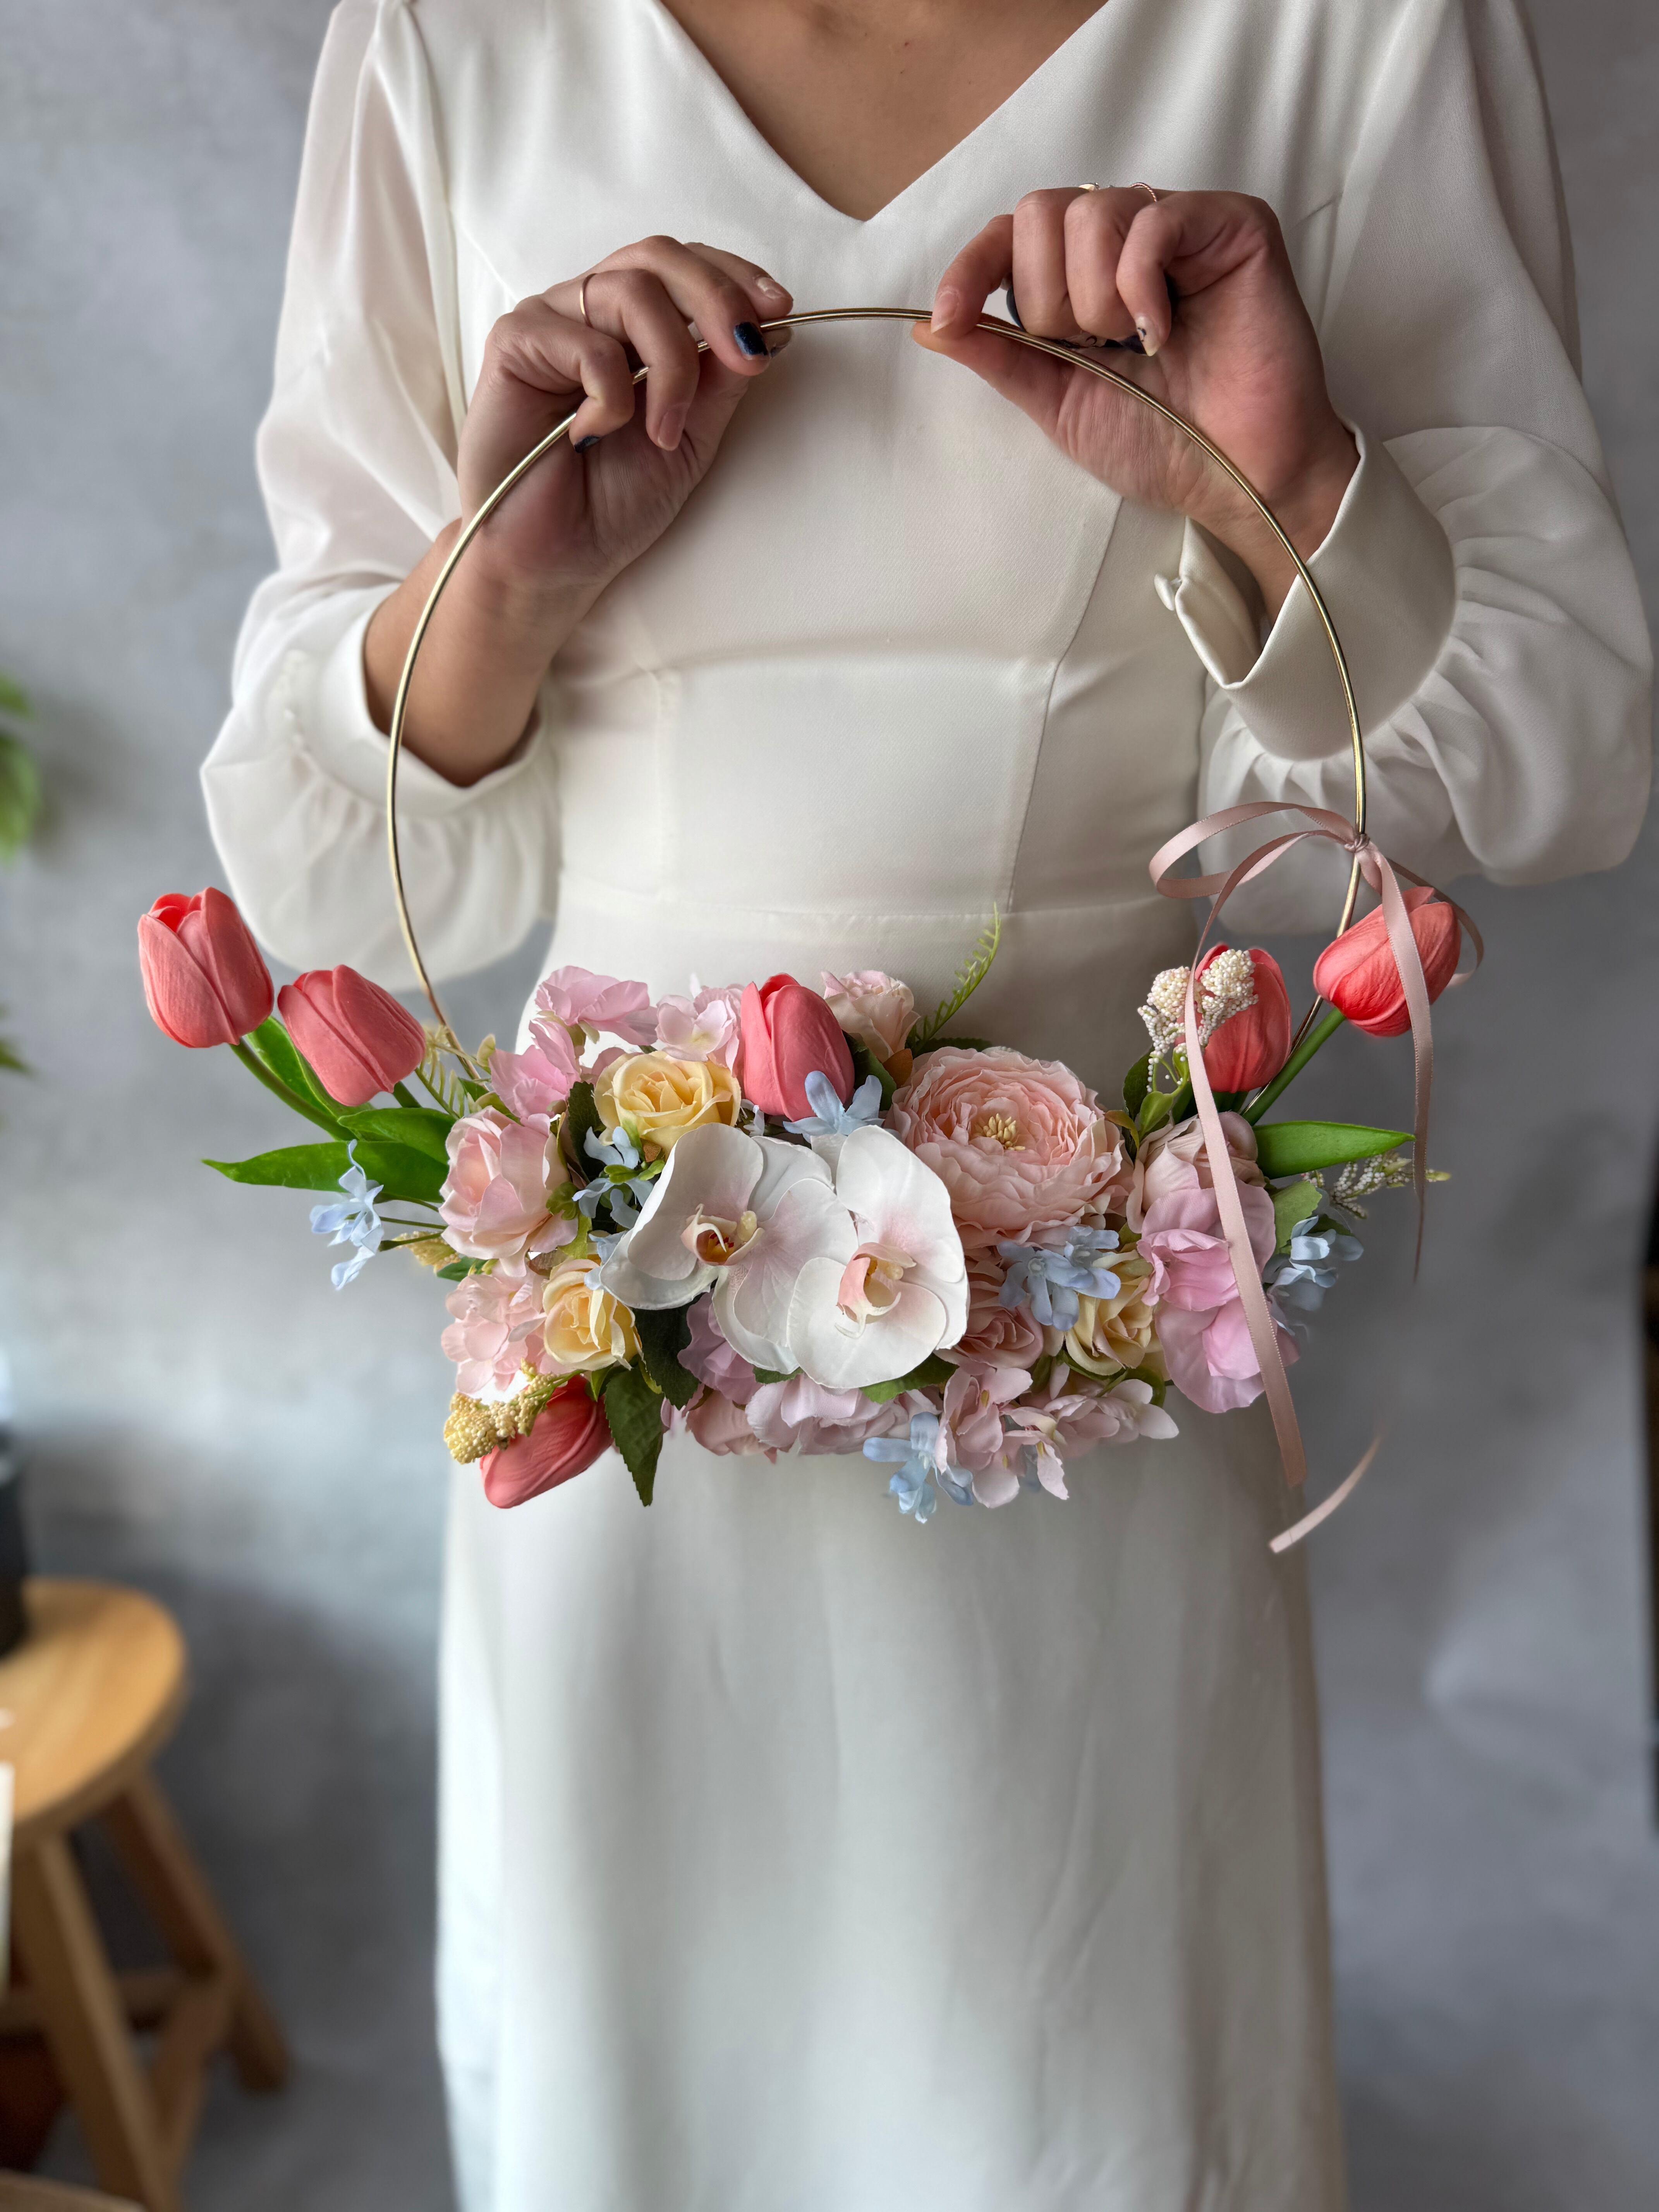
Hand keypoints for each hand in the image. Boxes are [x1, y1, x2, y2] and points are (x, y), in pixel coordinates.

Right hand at [459, 236, 792, 606]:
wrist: (551, 559)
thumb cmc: (610, 504)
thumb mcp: (692, 439)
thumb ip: (721, 381)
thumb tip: (771, 328)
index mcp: (632, 327)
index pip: (684, 267)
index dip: (733, 277)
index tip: (778, 310)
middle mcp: (591, 312)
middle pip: (659, 257)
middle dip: (716, 300)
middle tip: (745, 354)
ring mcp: (551, 321)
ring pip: (630, 290)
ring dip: (670, 364)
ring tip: (664, 431)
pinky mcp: (515, 341)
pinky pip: (586, 342)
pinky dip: (609, 394)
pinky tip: (592, 435)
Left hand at [915, 189, 1356, 613]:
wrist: (1237, 476)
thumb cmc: (1162, 443)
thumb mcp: (1058, 403)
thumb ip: (1000, 357)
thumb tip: (929, 325)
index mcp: (1084, 276)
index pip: (1010, 234)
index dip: (972, 267)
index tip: (951, 315)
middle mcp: (1128, 239)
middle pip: (1041, 211)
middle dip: (1047, 298)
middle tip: (1093, 352)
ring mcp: (1181, 225)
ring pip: (1091, 211)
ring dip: (1096, 300)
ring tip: (1138, 348)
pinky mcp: (1232, 225)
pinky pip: (1152, 221)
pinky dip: (1141, 285)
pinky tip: (1162, 332)